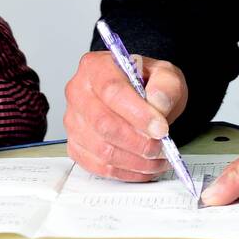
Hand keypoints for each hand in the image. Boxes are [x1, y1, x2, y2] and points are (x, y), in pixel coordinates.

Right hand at [64, 51, 187, 181]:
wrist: (139, 96)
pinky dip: (126, 172)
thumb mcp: (165, 74)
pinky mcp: (76, 145)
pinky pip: (98, 166)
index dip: (137, 114)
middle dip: (137, 141)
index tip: (161, 128)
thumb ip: (165, 86)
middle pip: (103, 123)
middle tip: (161, 146)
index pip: (111, 91)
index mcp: (95, 67)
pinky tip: (144, 166)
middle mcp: (78, 92)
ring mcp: (73, 121)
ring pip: (101, 149)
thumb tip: (157, 105)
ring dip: (135, 160)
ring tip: (158, 157)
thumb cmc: (147, 83)